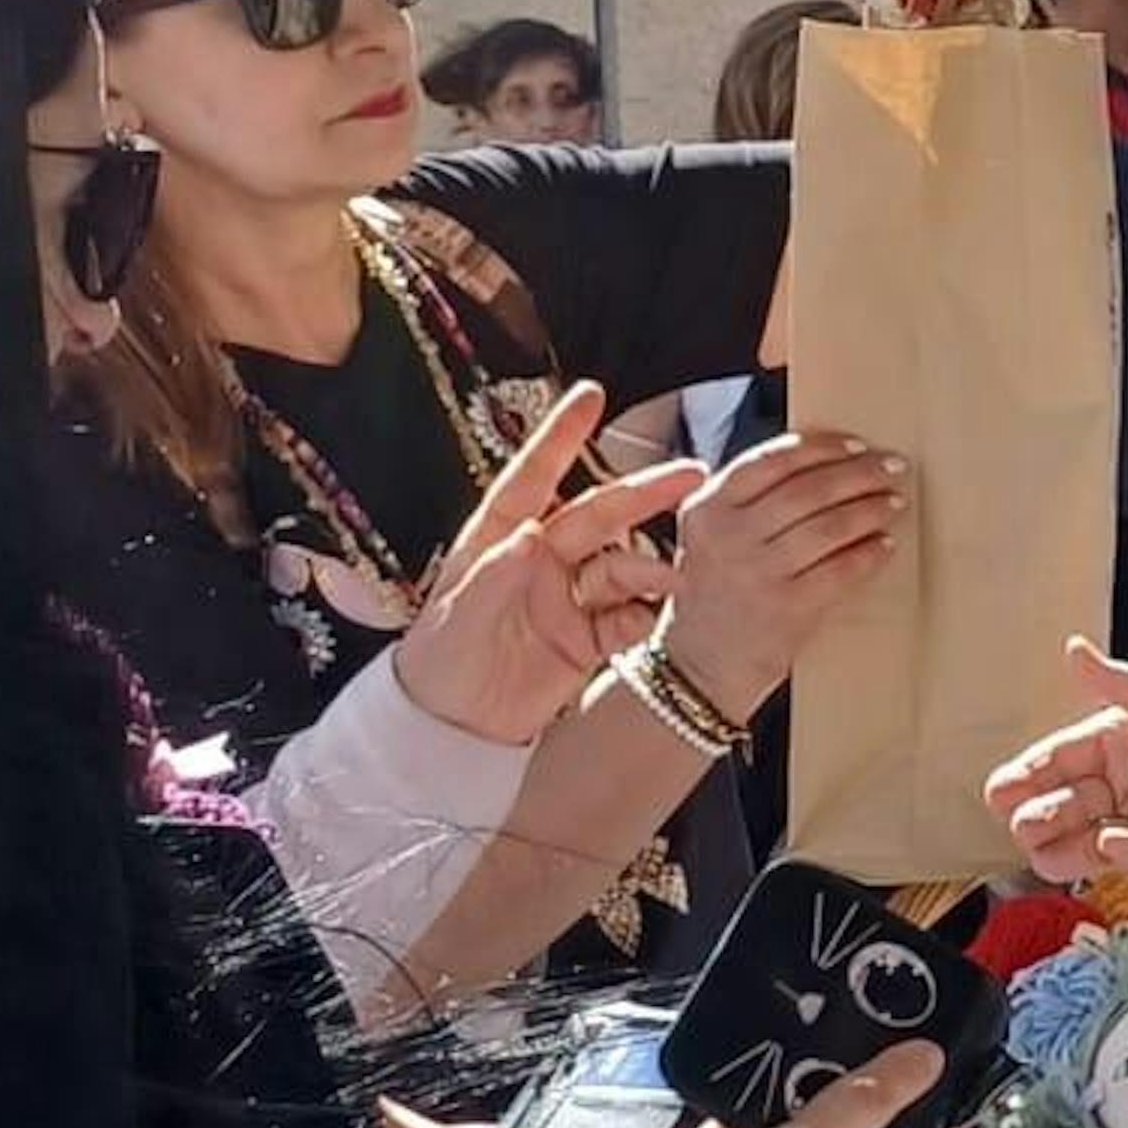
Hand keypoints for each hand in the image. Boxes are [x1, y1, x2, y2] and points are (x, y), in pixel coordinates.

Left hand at [385, 386, 694, 748]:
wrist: (449, 731)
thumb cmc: (438, 662)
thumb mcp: (460, 612)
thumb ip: (499, 572)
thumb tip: (534, 532)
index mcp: (500, 539)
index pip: (534, 476)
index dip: (561, 436)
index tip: (591, 396)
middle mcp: (539, 561)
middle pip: (598, 516)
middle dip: (642, 494)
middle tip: (689, 476)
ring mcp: (566, 599)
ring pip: (621, 568)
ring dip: (649, 570)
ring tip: (673, 580)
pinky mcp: (586, 640)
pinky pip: (626, 619)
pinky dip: (643, 616)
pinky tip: (651, 621)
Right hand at [649, 428, 909, 716]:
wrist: (699, 665)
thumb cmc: (715, 593)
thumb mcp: (710, 536)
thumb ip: (747, 499)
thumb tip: (821, 461)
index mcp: (707, 508)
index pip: (771, 461)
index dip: (821, 448)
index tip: (856, 444)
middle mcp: (728, 536)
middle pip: (807, 490)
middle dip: (858, 473)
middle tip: (891, 466)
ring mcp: (757, 573)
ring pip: (828, 526)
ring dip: (870, 509)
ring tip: (894, 502)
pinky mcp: (786, 608)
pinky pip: (840, 570)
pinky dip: (868, 554)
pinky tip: (885, 545)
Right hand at [987, 649, 1127, 885]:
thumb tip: (1074, 650)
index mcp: (1127, 737)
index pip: (1065, 755)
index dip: (1031, 772)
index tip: (998, 788)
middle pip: (1068, 802)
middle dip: (1037, 813)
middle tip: (1017, 821)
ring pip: (1090, 839)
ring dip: (1063, 845)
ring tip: (1040, 849)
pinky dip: (1119, 854)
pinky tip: (1108, 845)